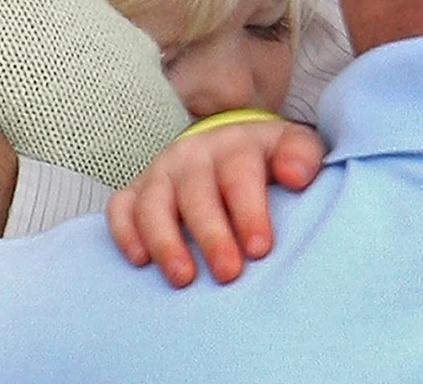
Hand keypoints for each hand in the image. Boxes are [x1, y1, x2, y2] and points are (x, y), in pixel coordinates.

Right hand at [106, 118, 324, 286]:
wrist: (230, 145)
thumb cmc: (268, 158)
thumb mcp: (293, 147)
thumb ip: (302, 157)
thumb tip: (296, 176)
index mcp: (236, 145)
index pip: (240, 175)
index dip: (249, 212)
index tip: (260, 248)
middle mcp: (194, 155)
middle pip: (197, 194)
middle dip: (211, 236)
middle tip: (228, 273)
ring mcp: (162, 171)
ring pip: (154, 203)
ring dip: (166, 241)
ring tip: (183, 278)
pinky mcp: (136, 189)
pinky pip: (120, 207)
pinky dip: (125, 232)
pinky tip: (139, 260)